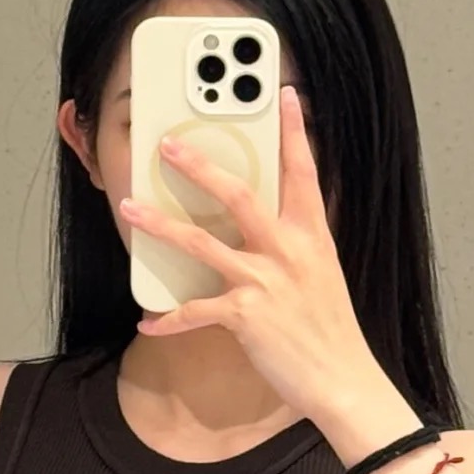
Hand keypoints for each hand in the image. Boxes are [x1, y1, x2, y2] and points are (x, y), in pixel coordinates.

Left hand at [119, 85, 378, 422]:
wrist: (342, 380)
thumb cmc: (331, 332)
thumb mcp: (324, 275)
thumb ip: (299, 245)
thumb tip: (275, 227)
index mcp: (312, 236)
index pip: (304, 171)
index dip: (295, 131)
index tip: (285, 94)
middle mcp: (289, 250)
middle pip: (238, 194)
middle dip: (198, 167)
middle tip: (169, 145)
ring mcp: (265, 280)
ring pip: (202, 242)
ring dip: (160, 225)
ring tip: (130, 210)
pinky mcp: (246, 315)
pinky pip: (195, 311)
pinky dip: (168, 319)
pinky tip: (148, 323)